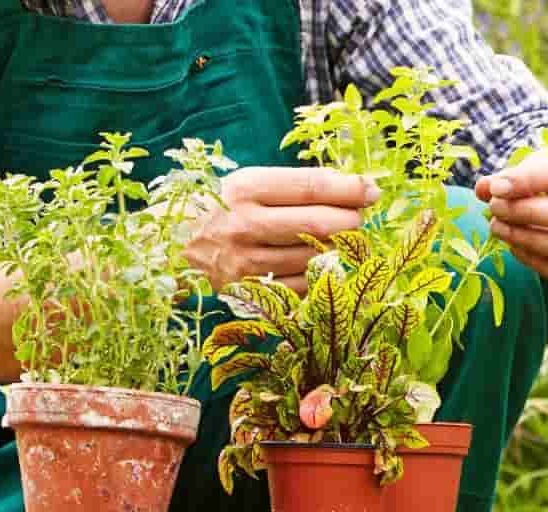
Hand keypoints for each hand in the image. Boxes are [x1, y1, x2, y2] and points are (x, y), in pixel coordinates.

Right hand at [186, 167, 379, 291]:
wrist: (176, 244)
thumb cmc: (226, 207)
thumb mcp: (254, 183)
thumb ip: (301, 185)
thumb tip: (359, 187)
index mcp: (245, 189)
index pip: (310, 188)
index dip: (348, 189)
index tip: (372, 190)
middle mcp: (244, 225)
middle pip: (318, 226)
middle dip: (351, 220)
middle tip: (359, 217)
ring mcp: (246, 263)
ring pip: (315, 258)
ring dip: (340, 249)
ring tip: (343, 238)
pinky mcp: (250, 291)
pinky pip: (302, 286)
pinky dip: (320, 274)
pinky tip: (322, 262)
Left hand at [475, 144, 547, 284]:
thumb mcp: (545, 163)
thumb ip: (514, 175)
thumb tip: (482, 189)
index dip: (528, 182)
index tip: (496, 187)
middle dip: (526, 214)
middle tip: (494, 209)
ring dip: (528, 241)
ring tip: (499, 228)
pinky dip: (540, 264)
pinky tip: (516, 249)